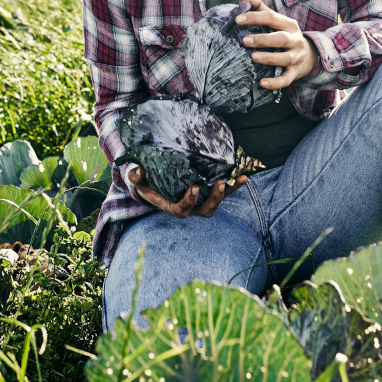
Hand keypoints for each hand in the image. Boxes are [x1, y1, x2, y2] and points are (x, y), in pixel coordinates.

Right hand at [128, 165, 246, 217]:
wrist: (156, 181)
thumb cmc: (147, 182)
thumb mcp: (139, 179)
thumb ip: (137, 176)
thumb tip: (138, 171)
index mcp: (172, 206)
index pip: (182, 210)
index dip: (189, 202)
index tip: (194, 188)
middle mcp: (190, 206)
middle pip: (206, 209)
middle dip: (214, 198)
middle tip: (219, 184)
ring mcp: (201, 200)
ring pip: (218, 200)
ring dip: (229, 191)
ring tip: (240, 178)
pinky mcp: (209, 191)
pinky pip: (223, 189)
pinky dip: (233, 183)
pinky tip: (244, 174)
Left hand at [235, 0, 320, 88]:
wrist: (311, 55)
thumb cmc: (286, 35)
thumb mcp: (278, 21)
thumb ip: (260, 8)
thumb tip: (242, 0)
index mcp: (289, 24)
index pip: (271, 18)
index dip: (255, 18)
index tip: (237, 19)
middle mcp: (295, 40)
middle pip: (280, 38)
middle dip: (263, 39)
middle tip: (244, 40)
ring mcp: (297, 57)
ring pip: (284, 58)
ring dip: (269, 58)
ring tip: (252, 57)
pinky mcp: (295, 72)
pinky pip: (286, 79)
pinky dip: (275, 82)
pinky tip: (262, 83)